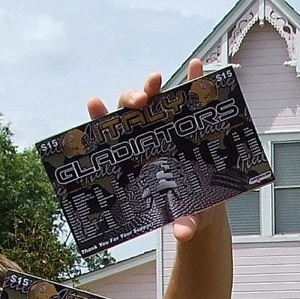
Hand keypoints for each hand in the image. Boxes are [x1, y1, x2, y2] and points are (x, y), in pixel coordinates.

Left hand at [87, 58, 224, 244]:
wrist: (205, 208)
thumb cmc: (185, 210)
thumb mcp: (185, 216)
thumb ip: (182, 221)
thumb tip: (183, 231)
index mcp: (135, 159)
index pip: (111, 136)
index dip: (100, 119)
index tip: (95, 104)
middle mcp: (147, 138)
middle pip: (130, 112)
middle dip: (130, 100)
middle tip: (139, 102)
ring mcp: (168, 126)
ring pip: (154, 99)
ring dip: (153, 86)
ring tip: (157, 79)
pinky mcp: (192, 121)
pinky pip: (191, 97)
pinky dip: (194, 80)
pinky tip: (199, 67)